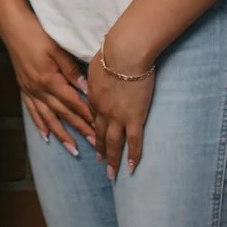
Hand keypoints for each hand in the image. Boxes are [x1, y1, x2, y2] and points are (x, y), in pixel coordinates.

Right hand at [0, 0, 93, 157]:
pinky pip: (33, 111)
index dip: (87, 116)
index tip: (100, 128)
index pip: (73, 102)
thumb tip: (86, 89)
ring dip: (61, 134)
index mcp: (49, 80)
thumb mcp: (57, 50)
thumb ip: (72, 71)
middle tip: (94, 145)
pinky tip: (46, 135)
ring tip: (72, 150)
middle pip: (63, 114)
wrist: (12, 27)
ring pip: (48, 117)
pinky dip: (40, 124)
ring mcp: (29, 90)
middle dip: (79, 129)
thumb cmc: (36, 34)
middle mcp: (39, 90)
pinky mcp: (23, 87)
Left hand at [86, 45, 156, 178]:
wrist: (125, 54)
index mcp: (92, 96)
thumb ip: (98, 74)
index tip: (93, 136)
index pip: (92, 116)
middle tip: (99, 163)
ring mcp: (118, 116)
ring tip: (111, 173)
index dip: (93, 127)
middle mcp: (102, 110)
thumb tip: (100, 74)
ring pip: (113, 143)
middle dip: (99, 150)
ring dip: (111, 160)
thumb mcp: (97, 64)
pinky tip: (132, 168)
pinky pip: (133, 142)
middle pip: (99, 134)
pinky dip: (132, 156)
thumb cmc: (112, 52)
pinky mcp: (134, 118)